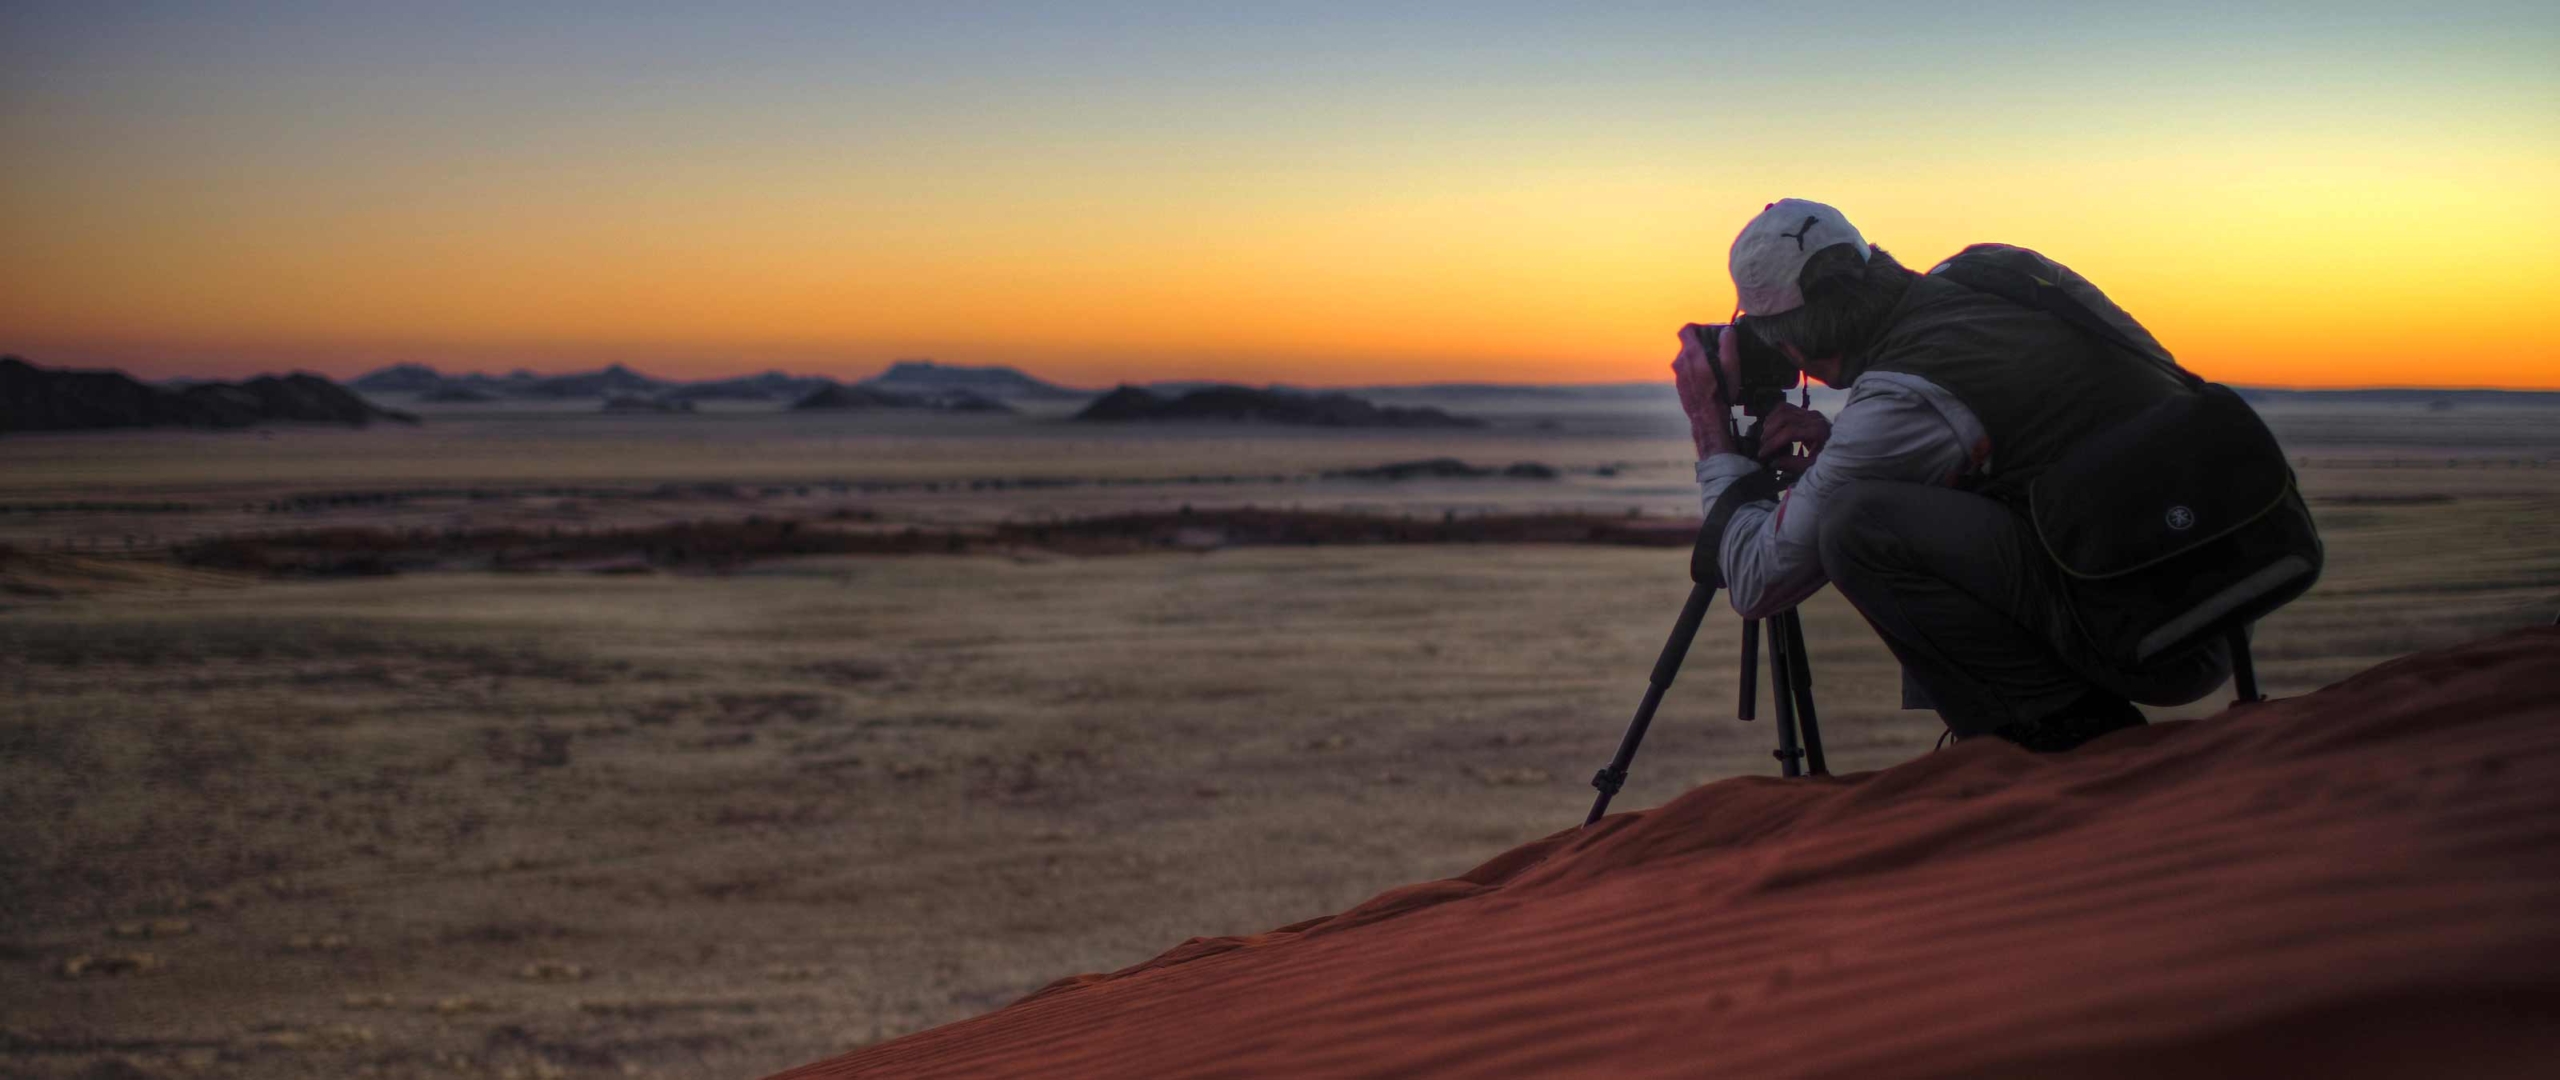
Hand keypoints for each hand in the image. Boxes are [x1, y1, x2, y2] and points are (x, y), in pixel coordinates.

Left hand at [1671, 324, 1742, 458]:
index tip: (1708, 331)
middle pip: (1688, 345)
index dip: (1697, 327)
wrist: (1707, 419)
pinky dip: (1696, 370)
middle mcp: (1680, 362)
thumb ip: (1728, 345)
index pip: (1686, 330)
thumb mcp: (1731, 367)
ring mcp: (1678, 375)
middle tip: (1718, 350)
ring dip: (1700, 358)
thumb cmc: (1721, 393)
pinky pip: (1687, 371)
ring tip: (1716, 367)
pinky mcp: (1680, 385)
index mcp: (1691, 354)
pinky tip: (1710, 379)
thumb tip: (1727, 331)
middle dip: (1702, 344)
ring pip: (1687, 359)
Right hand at [1756, 401, 1831, 476]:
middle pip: (1784, 417)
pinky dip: (1775, 415)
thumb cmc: (1830, 458)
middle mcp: (1814, 418)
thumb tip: (1774, 461)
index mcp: (1818, 431)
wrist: (1845, 447)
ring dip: (1770, 422)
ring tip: (1765, 438)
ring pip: (1783, 409)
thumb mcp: (1814, 466)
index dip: (1773, 443)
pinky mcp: (1807, 411)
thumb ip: (1794, 464)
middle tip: (1763, 446)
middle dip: (1769, 433)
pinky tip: (1771, 427)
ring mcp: (1810, 412)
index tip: (1762, 454)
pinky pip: (1786, 407)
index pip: (1789, 432)